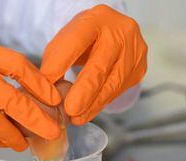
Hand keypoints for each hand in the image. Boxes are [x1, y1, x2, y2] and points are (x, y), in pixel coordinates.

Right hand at [0, 37, 60, 150]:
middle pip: (12, 101)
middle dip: (37, 120)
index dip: (40, 84)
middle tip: (52, 132)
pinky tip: (6, 141)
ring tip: (25, 143)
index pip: (18, 66)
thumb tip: (38, 94)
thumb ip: (1, 70)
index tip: (55, 99)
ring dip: (15, 136)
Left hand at [40, 5, 147, 124]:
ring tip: (76, 118)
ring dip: (92, 104)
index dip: (62, 61)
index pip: (78, 40)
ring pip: (112, 84)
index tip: (46, 81)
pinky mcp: (139, 70)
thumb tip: (48, 88)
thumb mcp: (68, 39)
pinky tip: (88, 112)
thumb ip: (56, 59)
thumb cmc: (87, 38)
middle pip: (100, 66)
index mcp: (97, 19)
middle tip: (70, 110)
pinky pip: (118, 91)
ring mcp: (134, 52)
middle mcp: (121, 33)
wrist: (115, 34)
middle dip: (83, 92)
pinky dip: (101, 104)